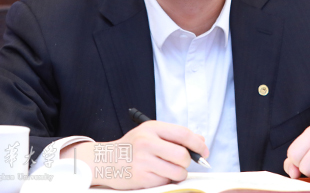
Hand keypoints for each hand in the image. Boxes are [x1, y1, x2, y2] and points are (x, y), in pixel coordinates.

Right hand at [61, 121, 208, 188]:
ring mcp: (143, 161)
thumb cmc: (133, 146)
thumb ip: (175, 136)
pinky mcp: (141, 178)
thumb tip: (201, 141)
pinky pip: (166, 181)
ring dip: (178, 173)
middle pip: (183, 155)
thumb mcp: (151, 133)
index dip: (198, 143)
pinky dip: (166, 180)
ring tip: (168, 169)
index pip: (183, 134)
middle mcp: (147, 143)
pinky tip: (156, 174)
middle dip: (187, 161)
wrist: (105, 161)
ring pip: (178, 171)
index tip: (204, 151)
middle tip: (181, 162)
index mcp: (152, 128)